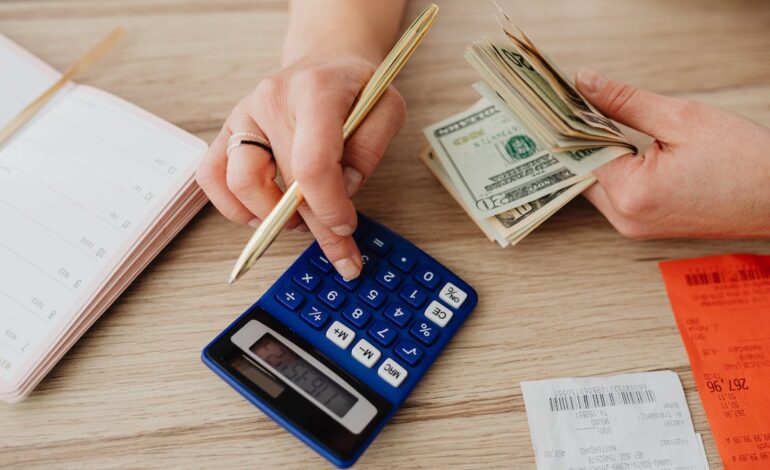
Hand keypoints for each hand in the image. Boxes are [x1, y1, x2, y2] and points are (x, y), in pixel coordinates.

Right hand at [196, 57, 405, 278]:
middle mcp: (271, 100)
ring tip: (301, 220)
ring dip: (271, 216)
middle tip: (340, 250)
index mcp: (315, 91)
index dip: (329, 206)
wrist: (326, 61)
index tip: (345, 227)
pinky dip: (234, 206)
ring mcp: (244, 115)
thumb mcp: (386, 109)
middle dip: (315, 226)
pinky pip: (211, 177)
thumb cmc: (356, 88)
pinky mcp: (229, 131)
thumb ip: (371, 150)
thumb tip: (343, 191)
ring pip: (239, 184)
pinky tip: (264, 213)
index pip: (313, 162)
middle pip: (283, 182)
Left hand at [576, 68, 769, 238]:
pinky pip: (614, 194)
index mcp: (631, 194)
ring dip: (598, 153)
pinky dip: (614, 169)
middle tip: (578, 104)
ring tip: (601, 119)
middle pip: (582, 172)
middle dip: (581, 138)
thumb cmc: (743, 160)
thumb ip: (624, 101)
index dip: (572, 123)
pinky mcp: (643, 226)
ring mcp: (633, 227)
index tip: (564, 98)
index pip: (581, 153)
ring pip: (596, 183)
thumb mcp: (681, 118)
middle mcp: (625, 218)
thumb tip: (585, 83)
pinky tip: (621, 144)